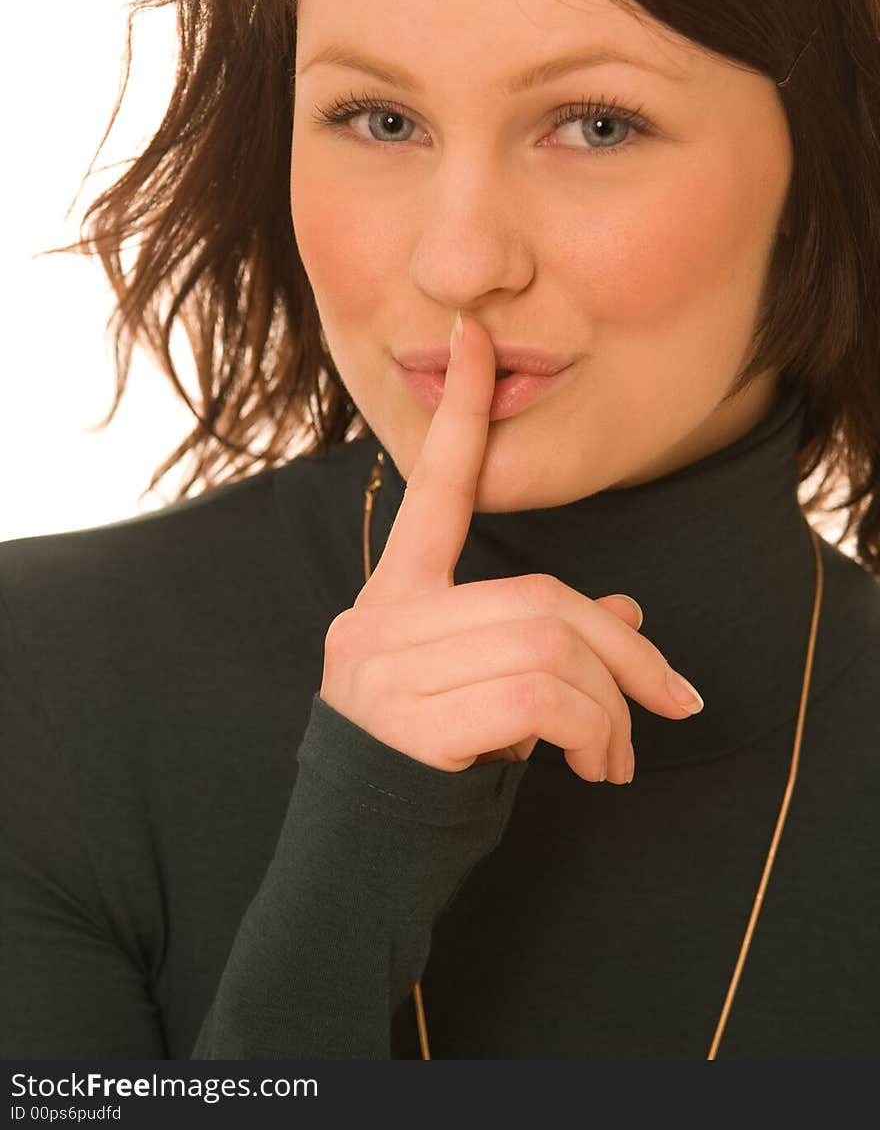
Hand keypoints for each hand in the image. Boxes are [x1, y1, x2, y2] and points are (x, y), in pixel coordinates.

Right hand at [320, 311, 702, 783]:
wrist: (359, 862)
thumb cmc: (429, 765)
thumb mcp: (487, 693)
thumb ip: (542, 643)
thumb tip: (628, 619)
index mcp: (395, 595)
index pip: (434, 488)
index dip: (459, 411)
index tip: (473, 334)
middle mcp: (379, 617)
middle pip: (540, 598)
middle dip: (624, 655)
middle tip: (670, 704)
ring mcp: (384, 667)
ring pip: (548, 647)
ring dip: (613, 709)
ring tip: (618, 758)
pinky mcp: (404, 722)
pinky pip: (539, 700)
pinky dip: (593, 733)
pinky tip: (594, 768)